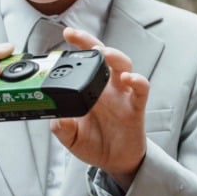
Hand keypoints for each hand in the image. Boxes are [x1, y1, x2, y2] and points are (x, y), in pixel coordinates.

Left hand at [51, 27, 150, 188]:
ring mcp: (122, 95)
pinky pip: (140, 89)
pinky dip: (137, 80)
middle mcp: (107, 87)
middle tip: (77, 36)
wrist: (115, 162)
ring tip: (105, 53)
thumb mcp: (70, 138)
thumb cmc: (94, 144)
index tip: (66, 34)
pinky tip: (128, 78)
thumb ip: (61, 127)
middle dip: (91, 42)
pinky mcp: (136, 107)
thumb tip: (56, 118)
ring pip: (124, 65)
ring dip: (115, 56)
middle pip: (103, 55)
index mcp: (90, 89)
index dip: (78, 45)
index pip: (85, 61)